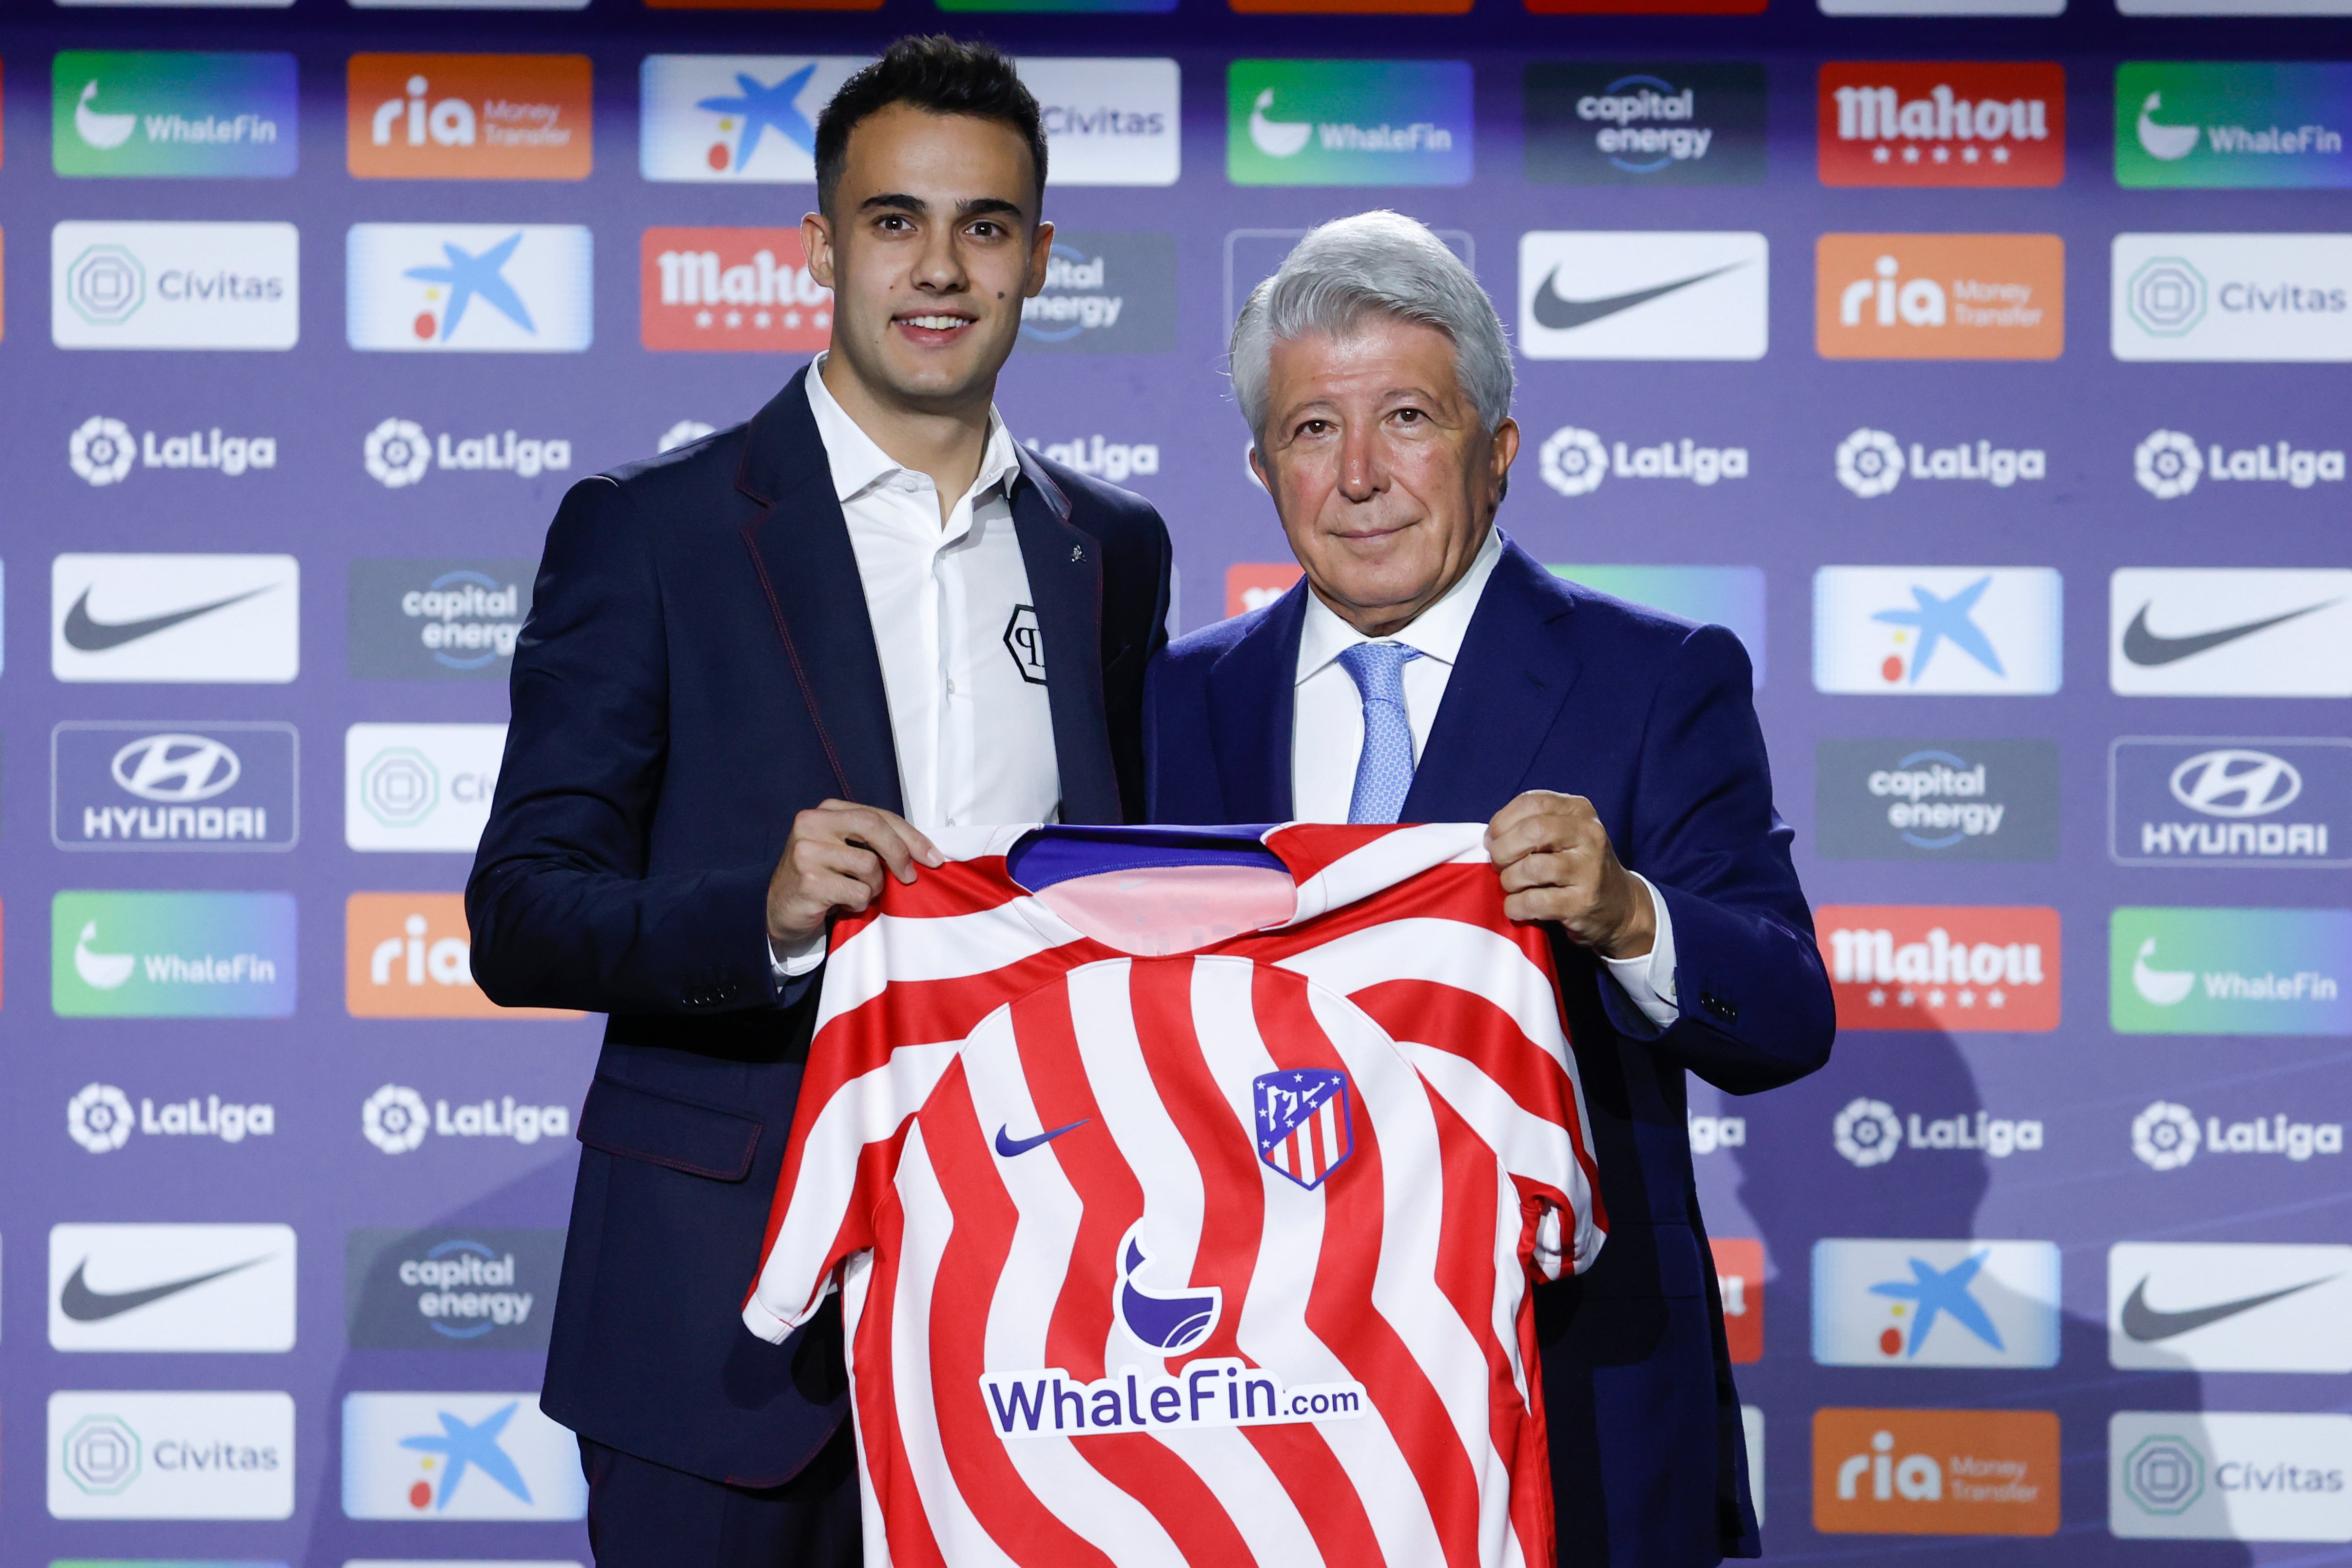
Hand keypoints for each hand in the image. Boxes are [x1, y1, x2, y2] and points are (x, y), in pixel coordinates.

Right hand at [767, 801, 941, 947]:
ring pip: (868, 865)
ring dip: (873, 887)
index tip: (934, 857)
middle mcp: (812, 823)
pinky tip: (842, 904)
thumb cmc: (822, 878)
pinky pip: (857, 892)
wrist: (780, 909)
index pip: (877, 815)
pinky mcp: (808, 881)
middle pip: (872, 827)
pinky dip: (858, 903)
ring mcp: (806, 851)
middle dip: (900, 853)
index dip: (911, 836)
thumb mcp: (845, 850)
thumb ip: (874, 841)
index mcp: (826, 811)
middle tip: (910, 877)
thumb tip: (925, 852)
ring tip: (857, 893)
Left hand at [1485, 790, 1654, 958]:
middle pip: (1532, 831)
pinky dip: (1515, 906)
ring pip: (1531, 868)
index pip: (1531, 802)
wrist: (1618, 905)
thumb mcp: (1562, 834)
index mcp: (1579, 810)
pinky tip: (1517, 907)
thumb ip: (1530, 825)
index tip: (1493, 840)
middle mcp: (1589, 834)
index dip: (1502, 822)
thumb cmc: (1575, 865)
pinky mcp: (1583, 902)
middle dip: (1503, 850)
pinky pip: (1535, 902)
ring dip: (1509, 880)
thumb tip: (1491, 838)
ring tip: (1512, 886)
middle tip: (1499, 865)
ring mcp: (1589, 869)